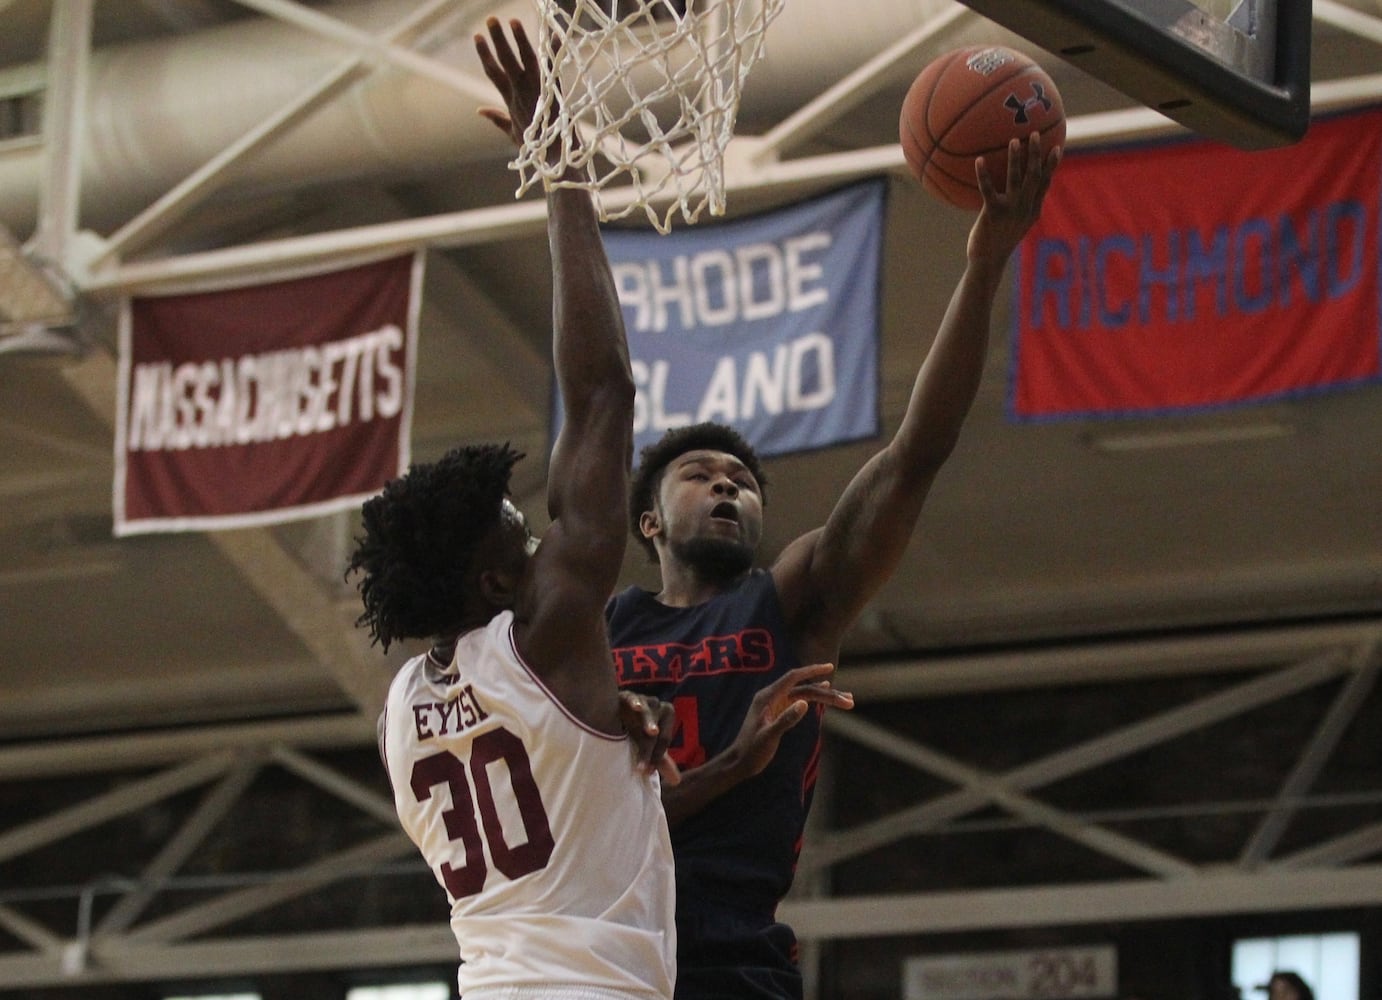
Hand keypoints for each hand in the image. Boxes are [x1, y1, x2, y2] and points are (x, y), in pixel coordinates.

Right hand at [474, 17, 543, 145]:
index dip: (485, 54)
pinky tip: (553, 35)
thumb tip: (479, 109)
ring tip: (513, 21)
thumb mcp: (511, 133)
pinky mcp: (553, 93)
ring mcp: (537, 91)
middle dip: (498, 40)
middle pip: (506, 61)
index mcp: (510, 100)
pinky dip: (554, 52)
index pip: (493, 72)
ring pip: (526, 61)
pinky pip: (554, 69)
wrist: (554, 158)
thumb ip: (496, 118)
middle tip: (490, 19)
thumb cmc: (534, 147)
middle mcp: (521, 92)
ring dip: (519, 40)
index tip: (477, 36)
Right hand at [618, 691, 681, 785]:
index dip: (656, 757)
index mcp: (667, 716)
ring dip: (650, 722)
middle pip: (655, 730)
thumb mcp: (648, 743)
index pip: (664, 740)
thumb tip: (677, 781)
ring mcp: (642, 699)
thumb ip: (660, 759)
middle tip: (643, 768)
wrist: (618, 708)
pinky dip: (635, 702)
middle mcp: (657, 706)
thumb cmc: (637, 727)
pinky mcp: (626, 695)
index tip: (647, 772)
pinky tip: (636, 707)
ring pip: (647, 712)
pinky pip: (632, 698)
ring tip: (653, 733)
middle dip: (649, 749)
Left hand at [731, 663, 853, 778]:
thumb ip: (786, 719)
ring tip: (847, 700)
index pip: (793, 677)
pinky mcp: (779, 712)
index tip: (829, 667)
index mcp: (768, 697)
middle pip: (804, 688)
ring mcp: (776, 703)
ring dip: (825, 697)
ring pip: (804, 695)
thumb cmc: (752, 750)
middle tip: (849, 700)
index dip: (811, 671)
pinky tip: (825, 696)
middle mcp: (772, 696)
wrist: (740, 762)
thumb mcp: (769, 737)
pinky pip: (800, 701)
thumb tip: (804, 703)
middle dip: (827, 693)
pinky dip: (814, 699)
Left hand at [968, 132, 1060, 262]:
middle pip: (1035, 176)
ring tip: (1014, 140)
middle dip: (1036, 154)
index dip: (1051, 165)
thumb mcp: (1013, 223)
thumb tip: (1011, 189)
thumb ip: (1016, 206)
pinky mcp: (993, 214)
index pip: (1045, 183)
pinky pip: (988, 190)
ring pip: (1016, 179)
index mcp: (1032, 209)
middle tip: (1035, 133)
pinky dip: (984, 174)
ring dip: (1017, 159)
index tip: (1057, 147)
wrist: (988, 262)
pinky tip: (979, 160)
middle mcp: (1025, 208)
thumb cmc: (997, 240)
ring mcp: (1010, 211)